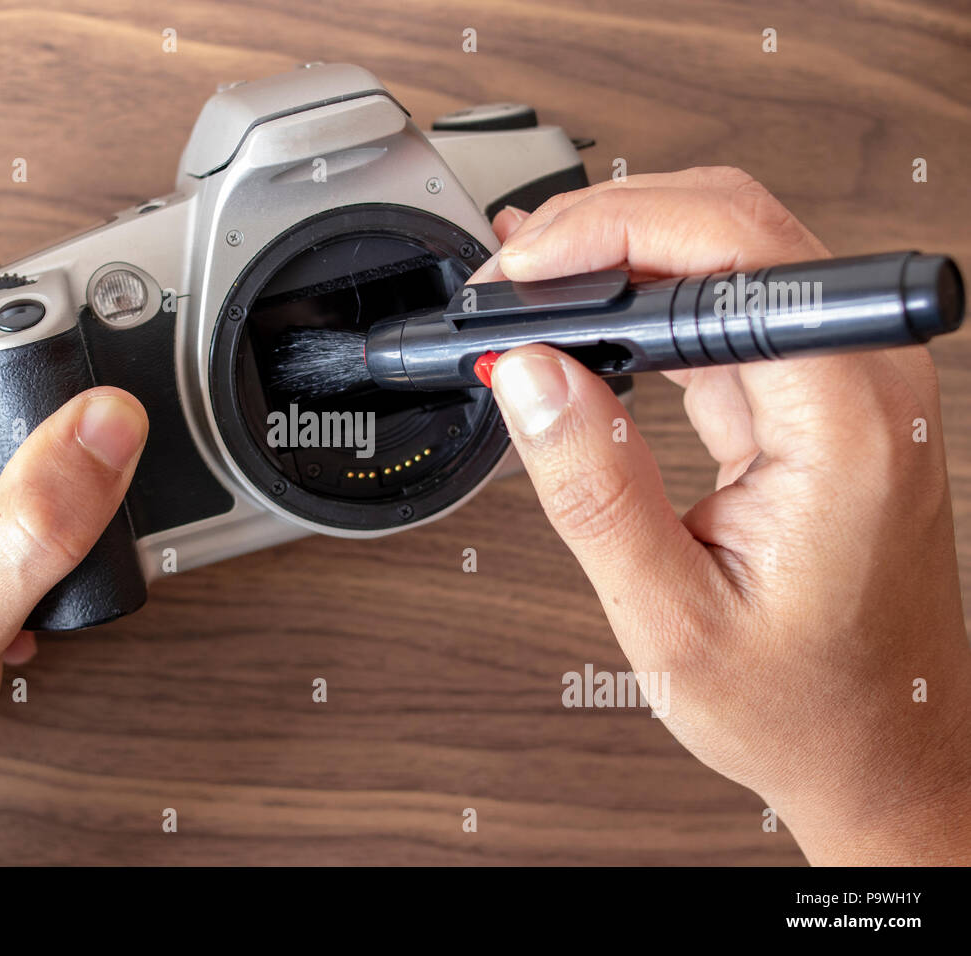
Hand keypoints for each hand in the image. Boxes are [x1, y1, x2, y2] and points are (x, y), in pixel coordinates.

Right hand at [481, 167, 970, 863]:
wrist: (879, 748)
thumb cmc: (805, 703)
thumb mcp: (671, 616)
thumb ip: (594, 490)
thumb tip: (531, 377)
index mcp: (848, 425)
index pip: (732, 258)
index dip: (612, 235)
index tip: (524, 272)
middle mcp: (864, 382)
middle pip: (733, 227)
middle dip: (605, 230)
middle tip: (510, 284)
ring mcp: (844, 384)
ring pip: (726, 257)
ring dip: (620, 260)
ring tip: (528, 300)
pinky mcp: (814, 401)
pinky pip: (724, 315)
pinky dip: (644, 306)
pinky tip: (584, 326)